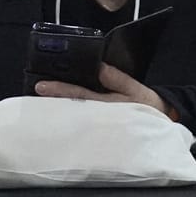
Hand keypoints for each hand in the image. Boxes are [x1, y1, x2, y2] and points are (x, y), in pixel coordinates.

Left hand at [34, 62, 167, 117]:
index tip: (41, 86)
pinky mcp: (99, 130)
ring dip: (58, 107)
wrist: (161, 125)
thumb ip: (116, 78)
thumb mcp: (136, 88)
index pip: (79, 95)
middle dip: (52, 100)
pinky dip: (69, 114)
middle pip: (70, 107)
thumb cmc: (147, 106)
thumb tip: (99, 67)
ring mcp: (97, 125)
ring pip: (73, 115)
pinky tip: (58, 109)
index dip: (60, 90)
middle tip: (34, 92)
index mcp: (107, 105)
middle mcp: (99, 116)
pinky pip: (81, 121)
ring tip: (41, 99)